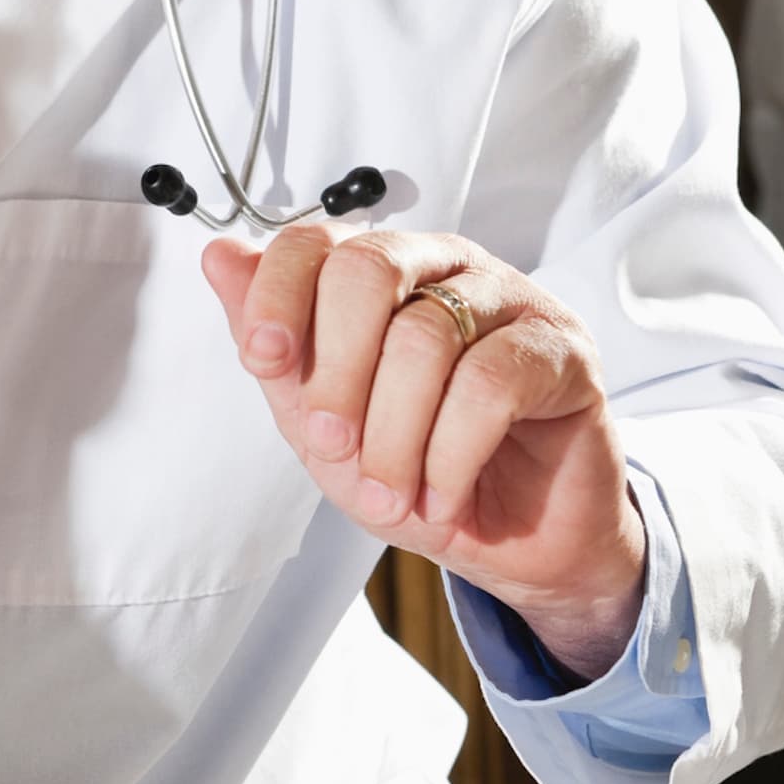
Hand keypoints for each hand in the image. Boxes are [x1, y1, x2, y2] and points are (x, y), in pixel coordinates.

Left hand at [204, 227, 642, 679]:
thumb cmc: (413, 468)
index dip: (278, 296)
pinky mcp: (564, 350)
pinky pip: (491, 383)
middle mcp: (445, 269)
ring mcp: (511, 301)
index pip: (316, 242)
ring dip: (393, 435)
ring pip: (425, 337)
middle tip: (331, 443)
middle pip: (369, 269)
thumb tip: (219, 254)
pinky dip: (450, 455)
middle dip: (336, 371)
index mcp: (382, 274)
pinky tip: (441, 494)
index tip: (262, 360)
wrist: (508, 541)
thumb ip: (275, 343)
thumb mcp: (318, 418)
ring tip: (390, 492)